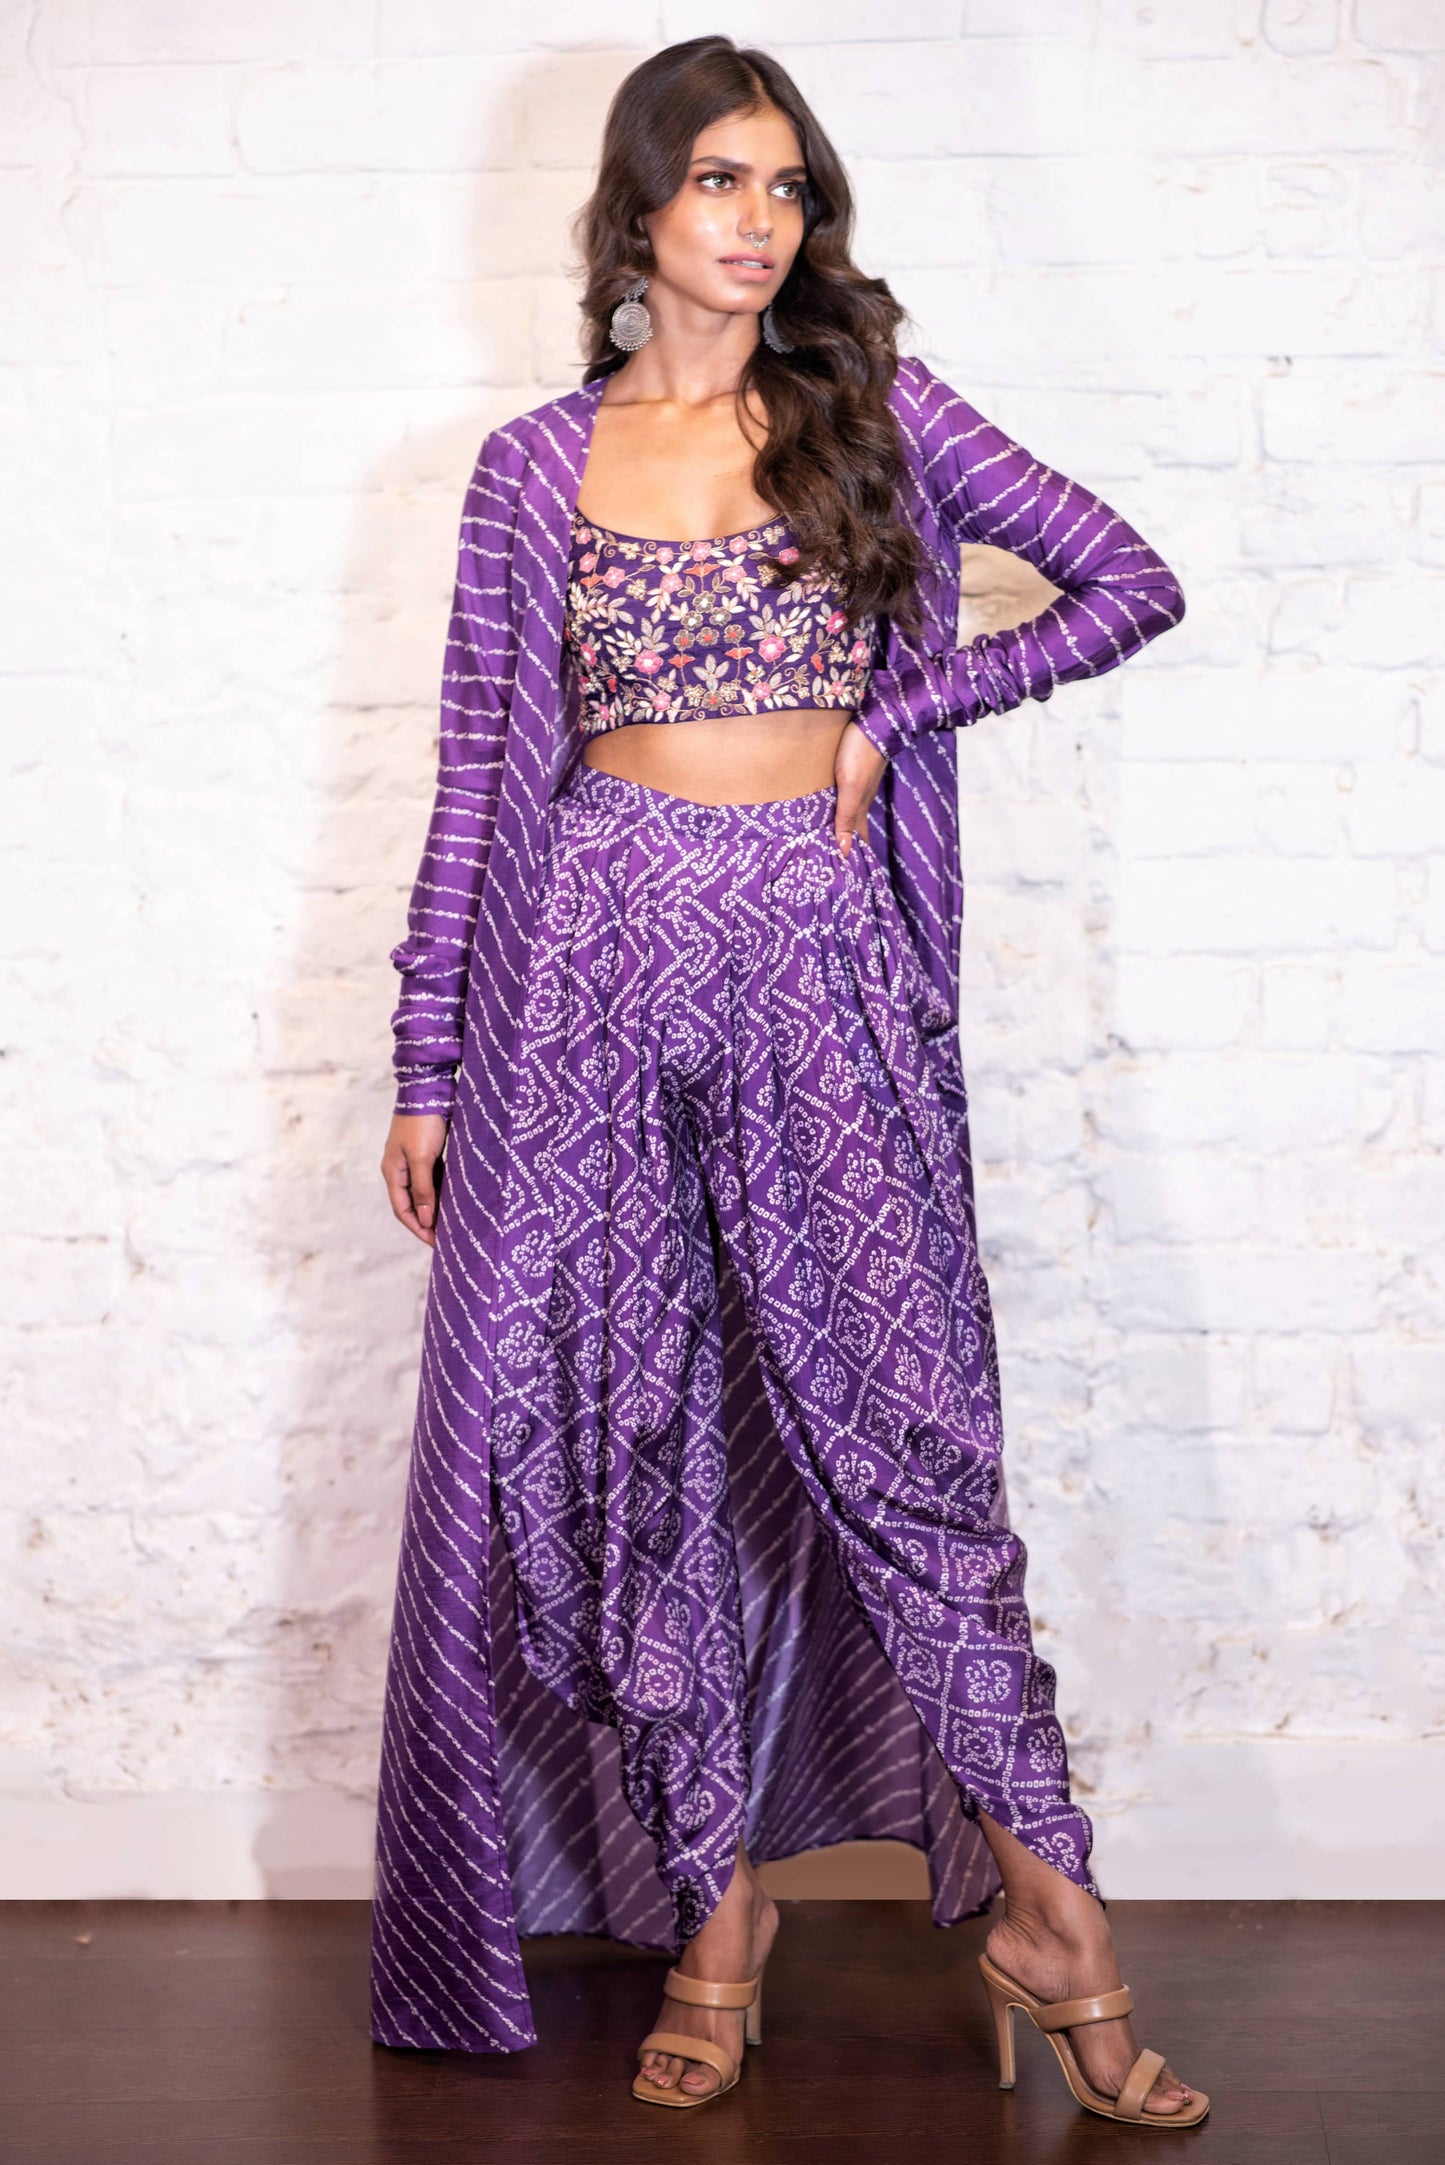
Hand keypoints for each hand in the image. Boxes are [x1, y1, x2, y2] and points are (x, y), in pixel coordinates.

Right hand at [381, 1113, 447, 1245]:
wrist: (428, 1088)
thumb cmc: (423, 1123)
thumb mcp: (423, 1158)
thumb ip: (423, 1189)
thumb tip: (425, 1219)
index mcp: (393, 1172)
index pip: (402, 1210)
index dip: (418, 1227)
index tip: (435, 1242)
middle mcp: (399, 1169)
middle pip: (411, 1204)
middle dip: (426, 1222)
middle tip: (446, 1237)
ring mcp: (412, 1160)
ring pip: (423, 1192)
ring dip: (435, 1207)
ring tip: (452, 1223)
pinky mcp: (426, 1152)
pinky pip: (432, 1179)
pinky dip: (441, 1191)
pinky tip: (454, 1200)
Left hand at [833, 720, 888, 857]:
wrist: (874, 721)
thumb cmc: (860, 754)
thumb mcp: (851, 788)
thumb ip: (846, 817)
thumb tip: (845, 851)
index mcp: (859, 808)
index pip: (857, 839)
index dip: (852, 856)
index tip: (845, 874)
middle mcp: (860, 799)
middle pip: (851, 827)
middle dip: (843, 844)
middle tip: (830, 861)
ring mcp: (857, 785)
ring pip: (846, 812)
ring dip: (838, 826)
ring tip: (825, 839)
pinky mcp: (851, 771)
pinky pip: (842, 796)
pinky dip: (835, 808)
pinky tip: (825, 807)